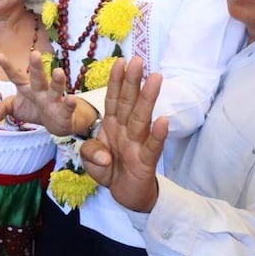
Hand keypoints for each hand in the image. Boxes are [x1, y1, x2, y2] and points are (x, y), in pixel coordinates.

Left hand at [0, 50, 79, 134]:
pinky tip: (72, 98)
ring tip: (58, 71)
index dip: (8, 67)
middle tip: (35, 54)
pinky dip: (70, 104)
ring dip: (57, 81)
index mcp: (27, 88)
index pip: (16, 76)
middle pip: (38, 78)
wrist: (57, 122)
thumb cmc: (34, 109)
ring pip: (55, 89)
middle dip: (36, 67)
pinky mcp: (65, 112)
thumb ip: (4, 108)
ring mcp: (53, 100)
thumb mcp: (16, 108)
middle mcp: (40, 91)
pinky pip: (67, 107)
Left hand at [79, 58, 168, 212]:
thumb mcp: (91, 161)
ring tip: (155, 78)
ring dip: (148, 99)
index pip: (114, 99)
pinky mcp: (146, 162)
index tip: (120, 61)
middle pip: (129, 103)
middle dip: (132, 81)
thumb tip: (103, 155)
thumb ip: (91, 152)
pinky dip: (157, 135)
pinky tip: (163, 120)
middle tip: (138, 59)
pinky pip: (152, 147)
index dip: (116, 81)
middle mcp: (126, 130)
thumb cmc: (110, 171)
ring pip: (142, 118)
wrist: (125, 195)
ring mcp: (137, 144)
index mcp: (112, 125)